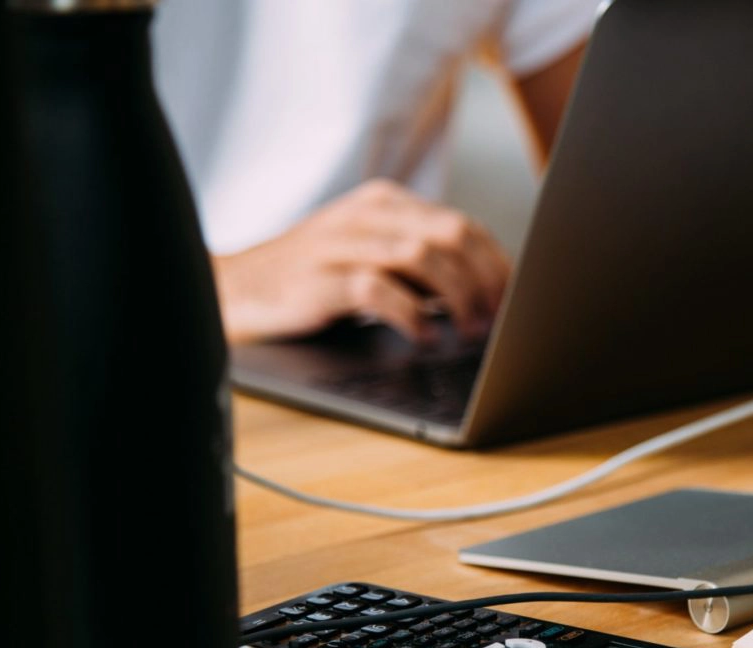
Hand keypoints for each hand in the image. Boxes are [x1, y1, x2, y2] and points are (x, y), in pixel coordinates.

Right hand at [212, 179, 510, 344]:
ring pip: (424, 258)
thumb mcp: (371, 258)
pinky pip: (380, 291)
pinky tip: (423, 338)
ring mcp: (343, 244)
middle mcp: (368, 216)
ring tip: (467, 332)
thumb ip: (420, 266)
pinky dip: (411, 317)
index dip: (497, 265)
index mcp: (386, 204)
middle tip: (497, 321)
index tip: (514, 300)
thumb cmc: (314, 281)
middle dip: (486, 281)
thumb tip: (484, 295)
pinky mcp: (322, 279)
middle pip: (452, 236)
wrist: (238, 290)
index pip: (462, 225)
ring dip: (458, 299)